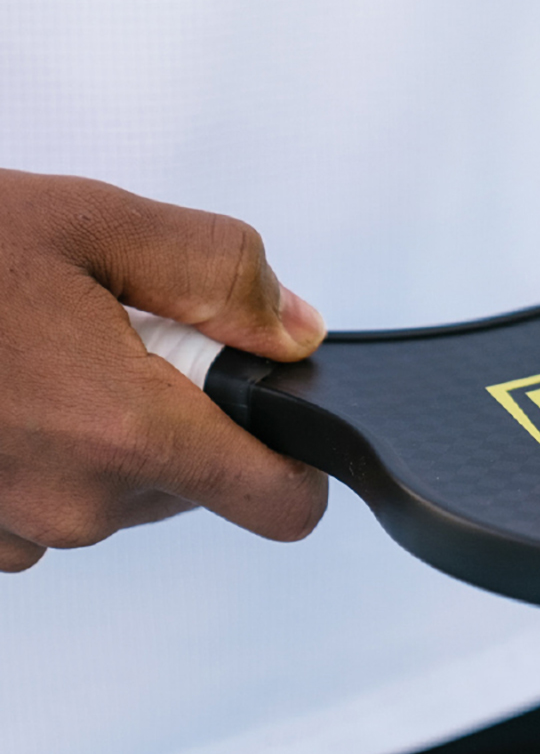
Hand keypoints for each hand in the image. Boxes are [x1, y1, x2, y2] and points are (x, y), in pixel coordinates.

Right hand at [0, 171, 327, 571]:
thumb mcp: (99, 223)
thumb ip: (221, 275)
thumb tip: (296, 329)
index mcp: (125, 432)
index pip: (277, 504)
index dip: (296, 461)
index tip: (282, 419)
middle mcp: (74, 503)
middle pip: (200, 482)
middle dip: (187, 410)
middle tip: (123, 334)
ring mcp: (13, 530)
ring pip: (126, 489)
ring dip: (115, 426)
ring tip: (50, 352)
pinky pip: (58, 496)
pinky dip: (57, 446)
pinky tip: (13, 388)